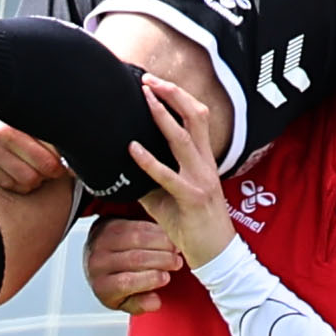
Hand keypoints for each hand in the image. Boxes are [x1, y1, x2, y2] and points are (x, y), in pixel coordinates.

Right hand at [0, 106, 68, 195]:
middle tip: (53, 165)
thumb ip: (39, 127)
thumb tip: (65, 151)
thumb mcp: (17, 112)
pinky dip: (20, 182)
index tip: (65, 159)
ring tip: (35, 167)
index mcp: (11, 124)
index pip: (49, 154)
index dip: (62, 160)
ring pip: (27, 181)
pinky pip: (9, 185)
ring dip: (36, 178)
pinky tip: (18, 170)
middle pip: (40, 170)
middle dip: (52, 170)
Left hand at [83, 215, 182, 315]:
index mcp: (103, 286)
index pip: (126, 282)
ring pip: (137, 239)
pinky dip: (155, 231)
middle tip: (177, 263)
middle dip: (161, 260)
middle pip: (134, 259)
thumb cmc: (113, 282)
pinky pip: (136, 226)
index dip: (149, 279)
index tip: (166, 278)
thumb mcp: (124, 302)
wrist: (96, 259)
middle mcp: (98, 263)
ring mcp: (102, 242)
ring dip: (161, 243)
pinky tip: (166, 237)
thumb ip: (140, 305)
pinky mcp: (109, 226)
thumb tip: (155, 302)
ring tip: (175, 249)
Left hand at [126, 76, 231, 268]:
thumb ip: (150, 178)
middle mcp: (205, 163)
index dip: (178, 97)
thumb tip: (121, 166)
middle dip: (172, 94)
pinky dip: (148, 160)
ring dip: (162, 115)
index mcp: (204, 159)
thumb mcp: (169, 196)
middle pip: (195, 116)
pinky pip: (167, 175)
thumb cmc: (191, 225)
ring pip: (184, 138)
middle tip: (148, 80)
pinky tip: (132, 149)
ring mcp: (200, 179)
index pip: (196, 117)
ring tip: (144, 98)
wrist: (214, 254)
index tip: (156, 83)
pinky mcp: (191, 198)